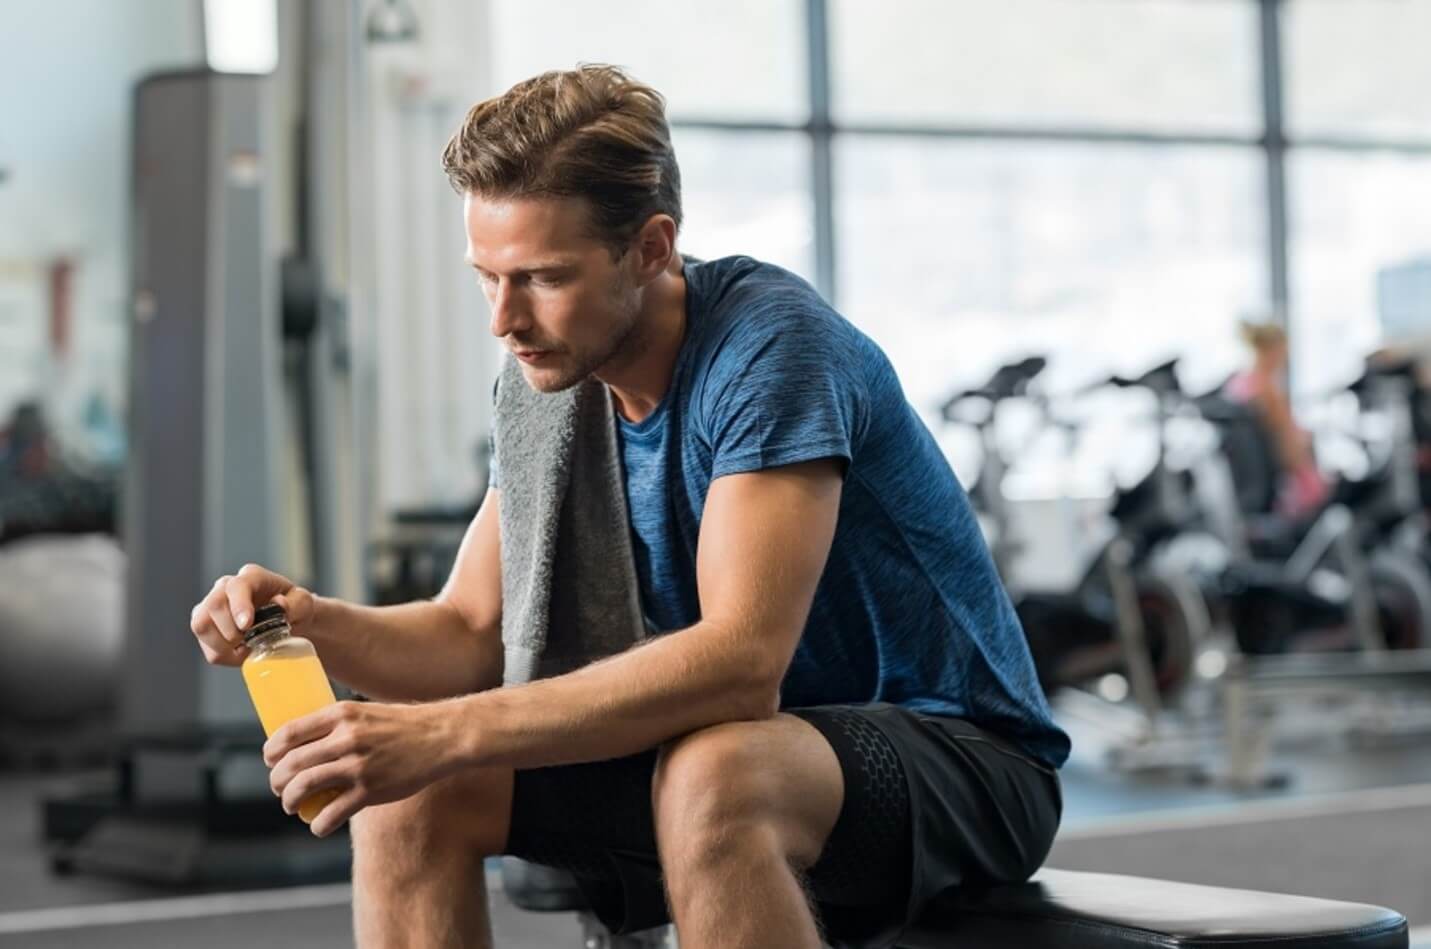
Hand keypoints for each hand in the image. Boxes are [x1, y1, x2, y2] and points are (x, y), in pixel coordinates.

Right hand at [189, 563, 316, 665]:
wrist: (287, 621)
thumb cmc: (294, 609)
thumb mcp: (304, 605)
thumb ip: (296, 604)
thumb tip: (278, 605)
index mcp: (252, 577)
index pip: (237, 586)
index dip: (239, 606)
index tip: (246, 626)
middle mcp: (226, 587)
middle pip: (213, 605)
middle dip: (231, 630)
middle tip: (250, 641)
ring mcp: (210, 605)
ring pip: (201, 625)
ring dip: (224, 644)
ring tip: (246, 647)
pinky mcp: (205, 626)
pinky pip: (206, 647)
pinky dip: (224, 655)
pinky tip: (241, 651)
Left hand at [264, 700, 458, 836]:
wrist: (441, 736)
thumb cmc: (403, 725)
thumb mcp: (366, 712)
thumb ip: (339, 725)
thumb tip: (308, 744)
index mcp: (341, 714)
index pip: (288, 733)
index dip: (271, 751)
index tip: (270, 760)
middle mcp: (345, 738)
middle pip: (291, 763)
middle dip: (277, 781)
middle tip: (280, 788)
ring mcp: (357, 765)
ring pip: (304, 787)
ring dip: (290, 801)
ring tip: (291, 806)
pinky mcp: (371, 790)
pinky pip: (331, 813)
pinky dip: (318, 824)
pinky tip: (319, 826)